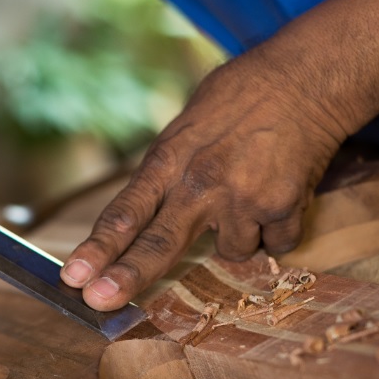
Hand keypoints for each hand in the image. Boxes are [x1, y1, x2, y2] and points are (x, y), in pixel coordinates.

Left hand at [61, 45, 346, 310]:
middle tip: (101, 301)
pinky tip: (279, 192)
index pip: (126, 213)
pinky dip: (277, 229)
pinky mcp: (282, 206)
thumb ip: (169, 173)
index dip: (97, 249)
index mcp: (170, 160)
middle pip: (158, 244)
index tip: (73, 277)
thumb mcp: (188, 127)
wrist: (306, 77)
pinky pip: (275, 243)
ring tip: (252, 190)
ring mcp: (242, 198)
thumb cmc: (243, 96)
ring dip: (240, 235)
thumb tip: (149, 215)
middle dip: (127, 277)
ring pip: (231, 252)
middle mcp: (201, 183)